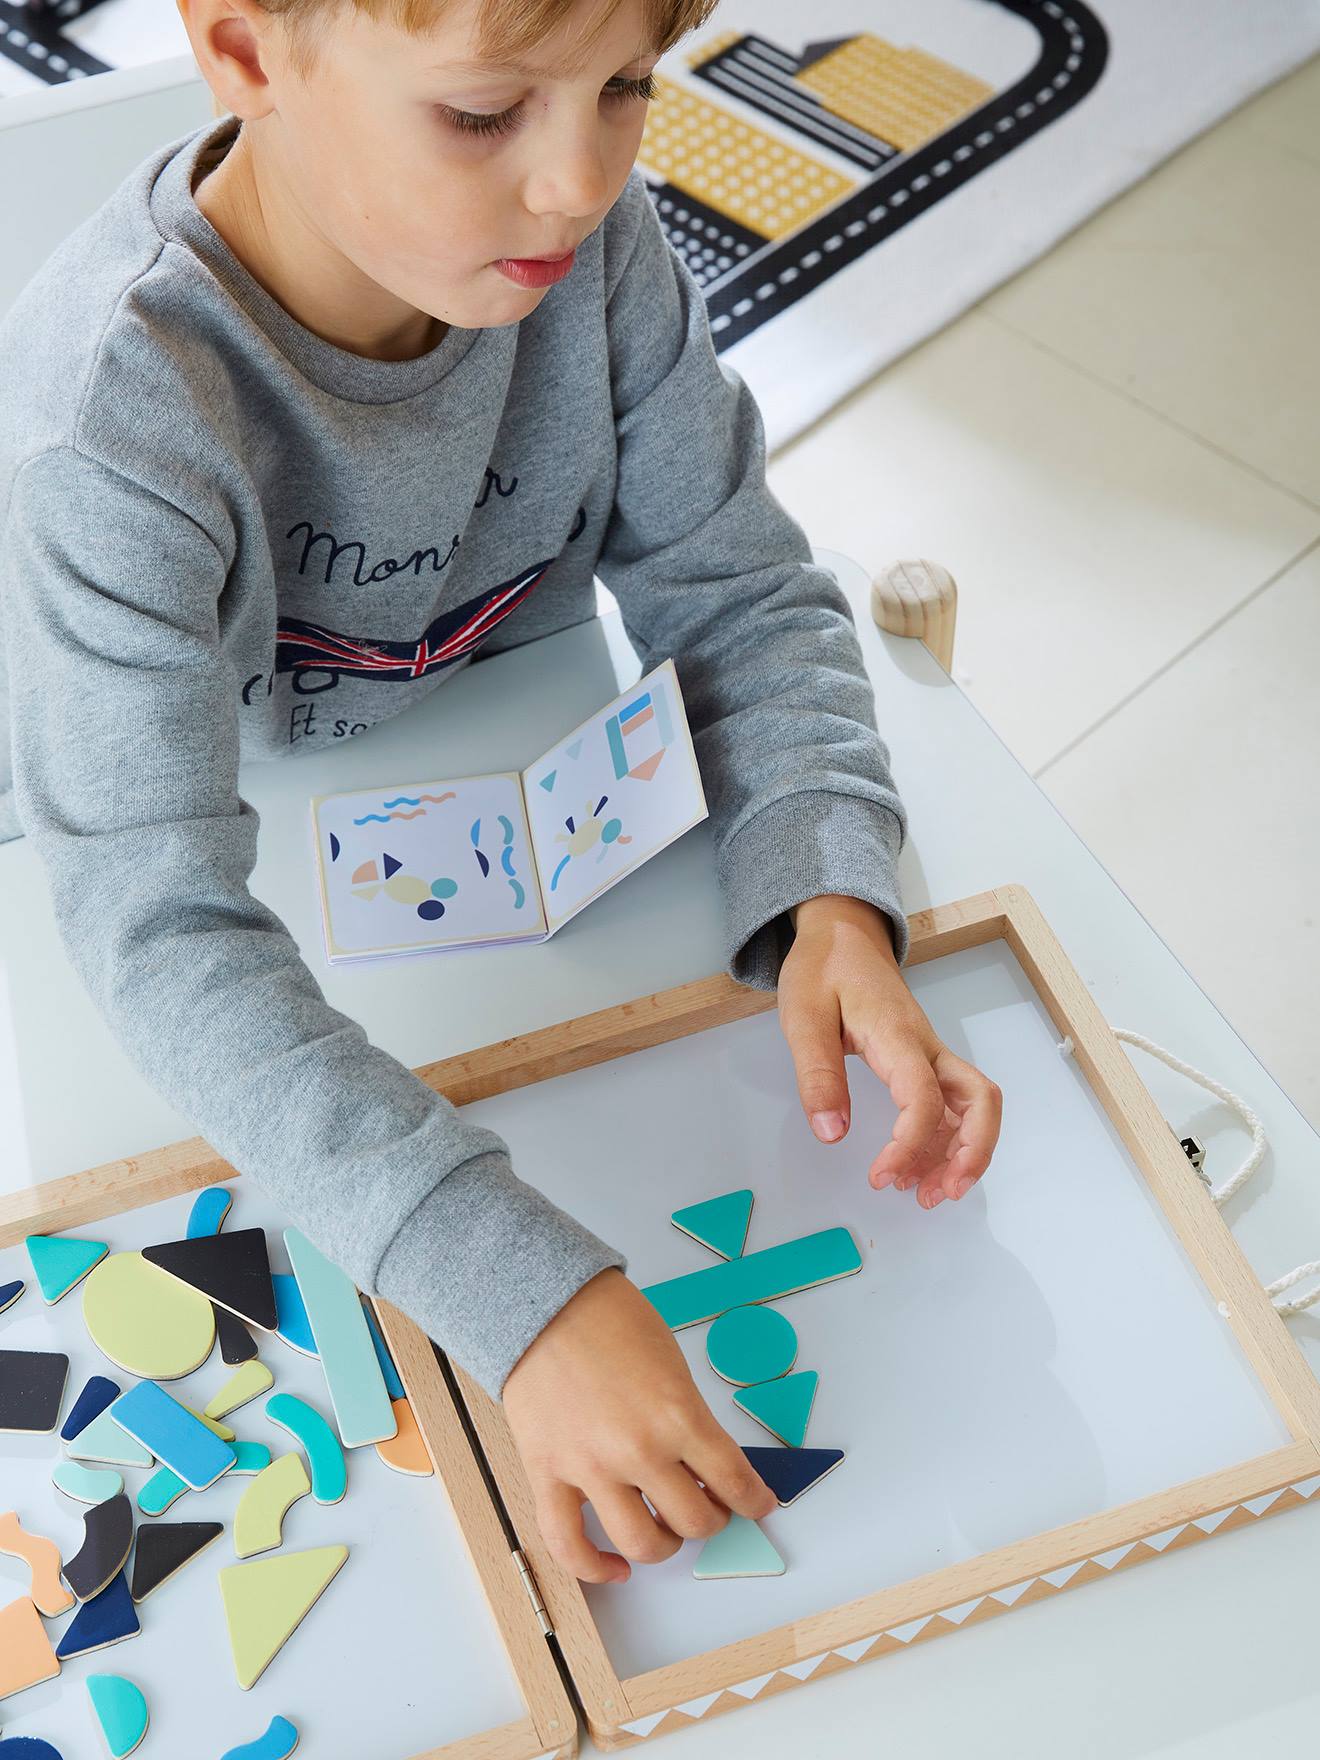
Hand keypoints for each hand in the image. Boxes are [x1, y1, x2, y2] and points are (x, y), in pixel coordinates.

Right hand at [502, 1268, 776, 1582]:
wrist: (544, 1302)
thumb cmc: (610, 1321)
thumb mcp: (672, 1365)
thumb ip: (688, 1418)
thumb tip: (705, 1464)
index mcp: (678, 1416)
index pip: (734, 1481)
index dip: (754, 1501)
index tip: (759, 1504)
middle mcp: (638, 1451)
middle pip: (693, 1520)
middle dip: (711, 1519)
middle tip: (710, 1507)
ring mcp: (590, 1468)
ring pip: (641, 1545)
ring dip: (664, 1546)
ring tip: (667, 1532)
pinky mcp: (548, 1474)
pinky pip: (569, 1544)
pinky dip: (594, 1568)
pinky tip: (615, 1569)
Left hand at [779, 895, 1002, 1207]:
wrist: (842, 933)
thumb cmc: (824, 969)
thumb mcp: (803, 1016)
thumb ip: (817, 1074)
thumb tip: (832, 1134)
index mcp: (897, 1035)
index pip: (924, 1096)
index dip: (910, 1144)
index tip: (881, 1176)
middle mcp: (926, 1046)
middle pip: (980, 1099)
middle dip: (973, 1153)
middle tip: (940, 1195)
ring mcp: (930, 1053)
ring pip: (972, 1106)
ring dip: (961, 1153)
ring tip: (925, 1194)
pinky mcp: (924, 1060)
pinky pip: (952, 1104)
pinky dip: (944, 1140)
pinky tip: (917, 1165)